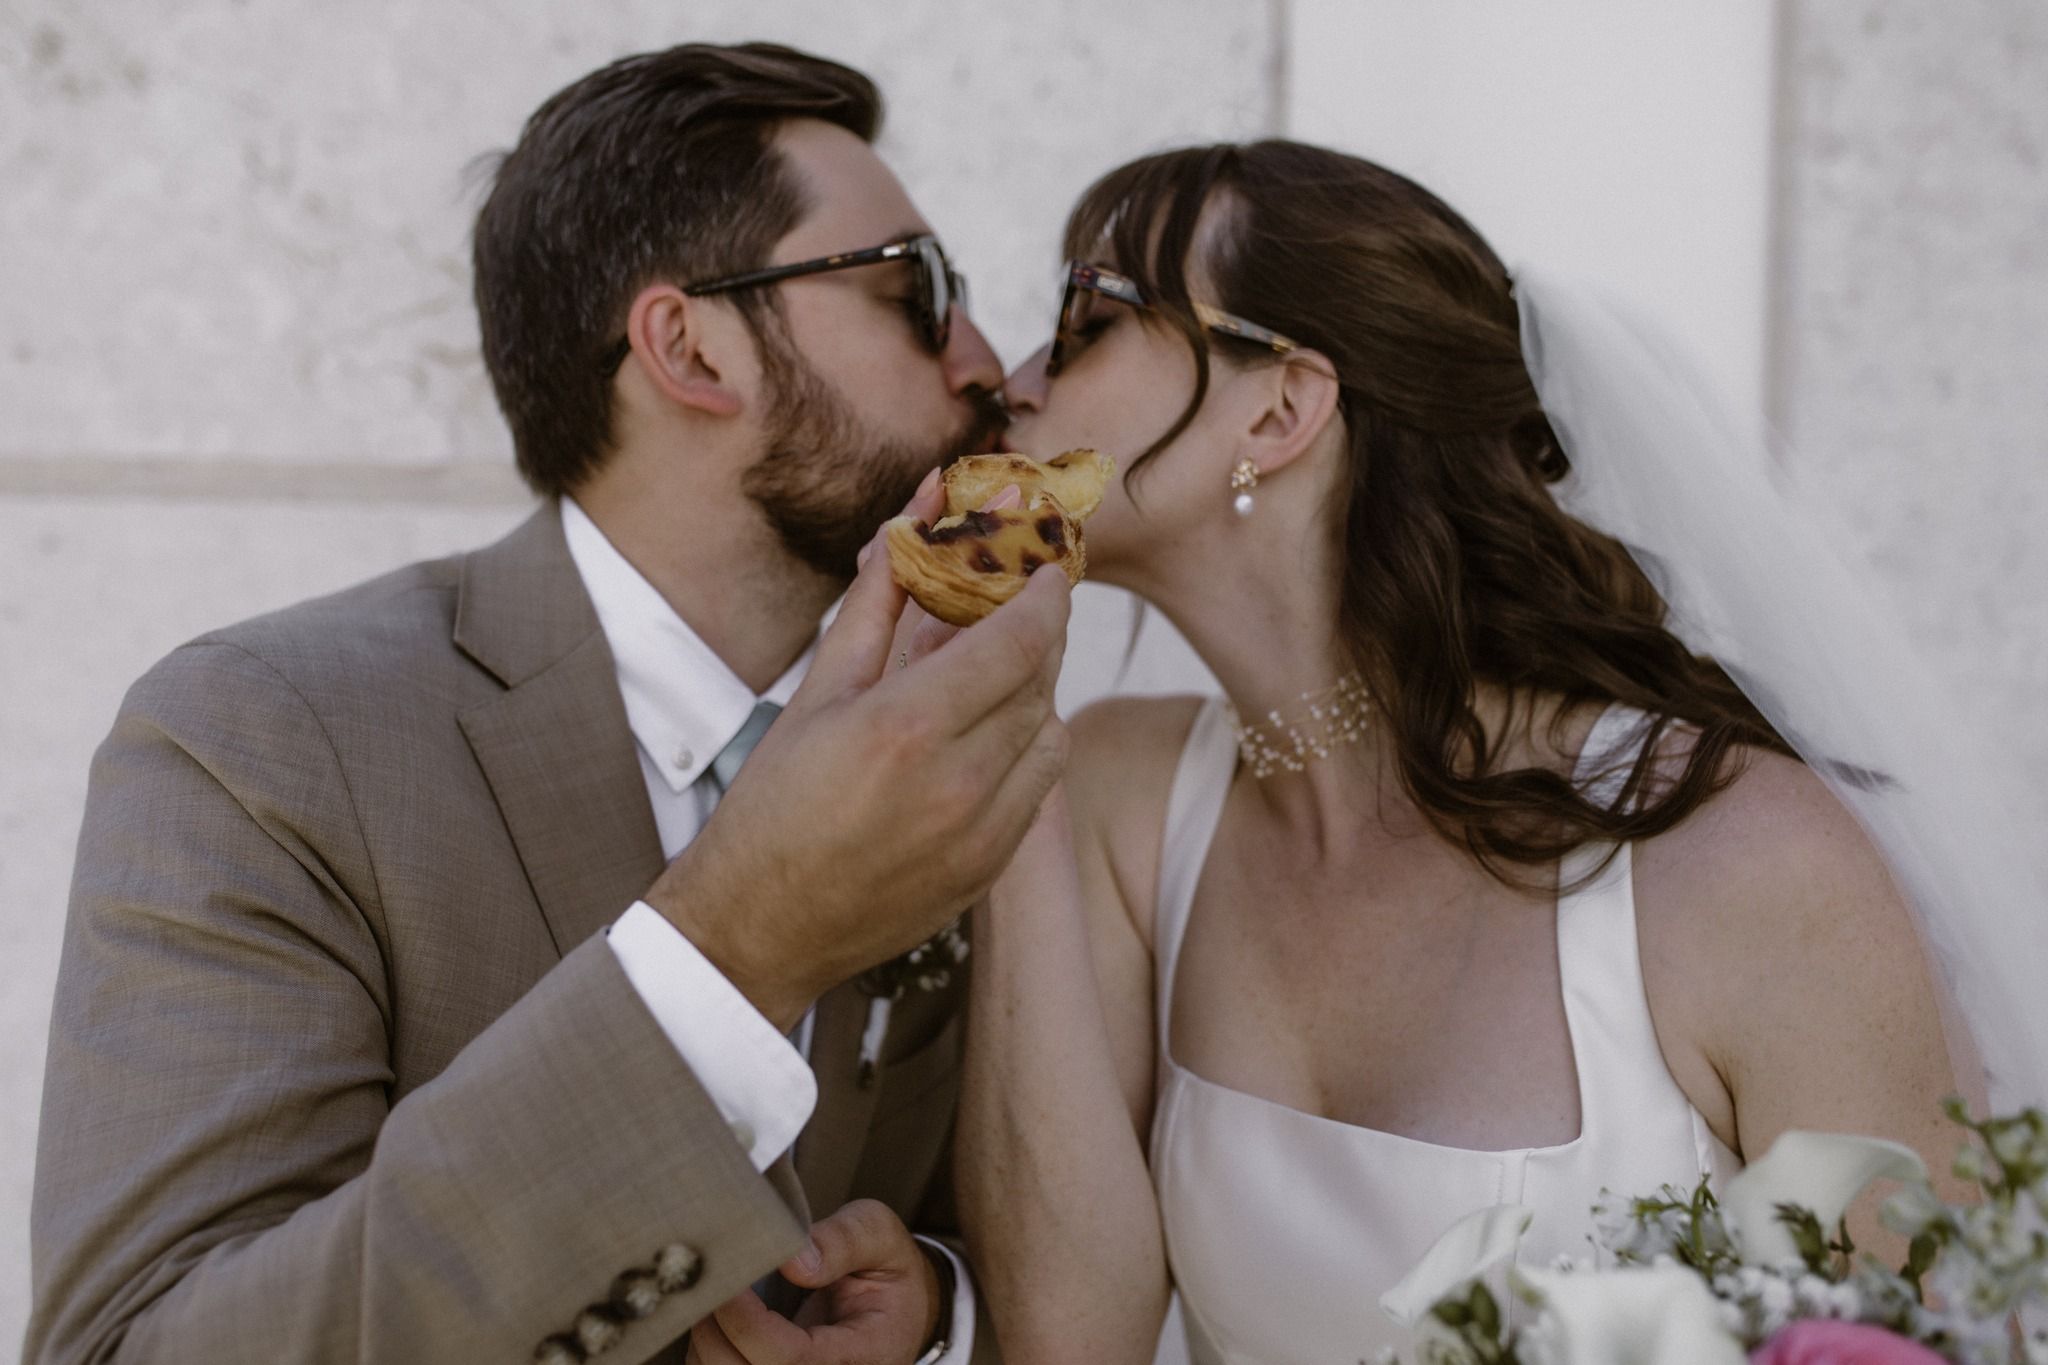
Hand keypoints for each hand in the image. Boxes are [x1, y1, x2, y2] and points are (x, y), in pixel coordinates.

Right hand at [648, 469, 1070, 1029]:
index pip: (1017, 641)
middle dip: (1040, 636)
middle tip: (1023, 609)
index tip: (1047, 571)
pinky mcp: (989, 870)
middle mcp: (958, 782)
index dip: (1044, 597)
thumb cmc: (774, 803)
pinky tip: (985, 740)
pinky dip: (1027, 753)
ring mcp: (982, 834)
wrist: (759, 925)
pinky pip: (1038, 791)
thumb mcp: (818, 693)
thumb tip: (913, 522)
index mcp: (906, 726)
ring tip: (995, 678)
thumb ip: (878, 603)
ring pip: (1051, 737)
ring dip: (1036, 696)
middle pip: (1041, 683)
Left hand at [686, 1201, 940, 1364]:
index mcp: (864, 1353)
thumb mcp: (880, 1237)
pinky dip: (709, 1354)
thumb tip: (793, 1260)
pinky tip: (717, 1320)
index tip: (730, 1281)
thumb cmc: (888, 1270)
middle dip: (716, 1333)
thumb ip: (842, 1241)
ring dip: (707, 1345)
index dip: (747, 1322)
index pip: (792, 1357)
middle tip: (712, 1284)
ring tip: (715, 1296)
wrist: (900, 1307)